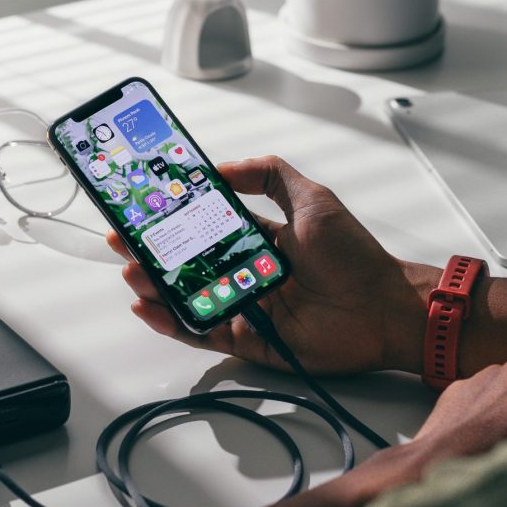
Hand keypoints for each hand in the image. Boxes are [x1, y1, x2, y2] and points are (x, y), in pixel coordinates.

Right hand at [107, 155, 431, 374]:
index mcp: (256, 240)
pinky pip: (202, 331)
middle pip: (186, 264)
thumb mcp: (312, 200)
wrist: (384, 309)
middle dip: (151, 254)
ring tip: (132, 273)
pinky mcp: (247, 340)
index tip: (143, 210)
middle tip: (122, 242)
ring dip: (155, 286)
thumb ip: (269, 176)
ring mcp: (243, 307)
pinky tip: (149, 307)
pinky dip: (173, 322)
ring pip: (187, 298)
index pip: (202, 229)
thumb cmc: (353, 256)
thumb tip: (221, 166)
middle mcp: (245, 273)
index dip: (172, 221)